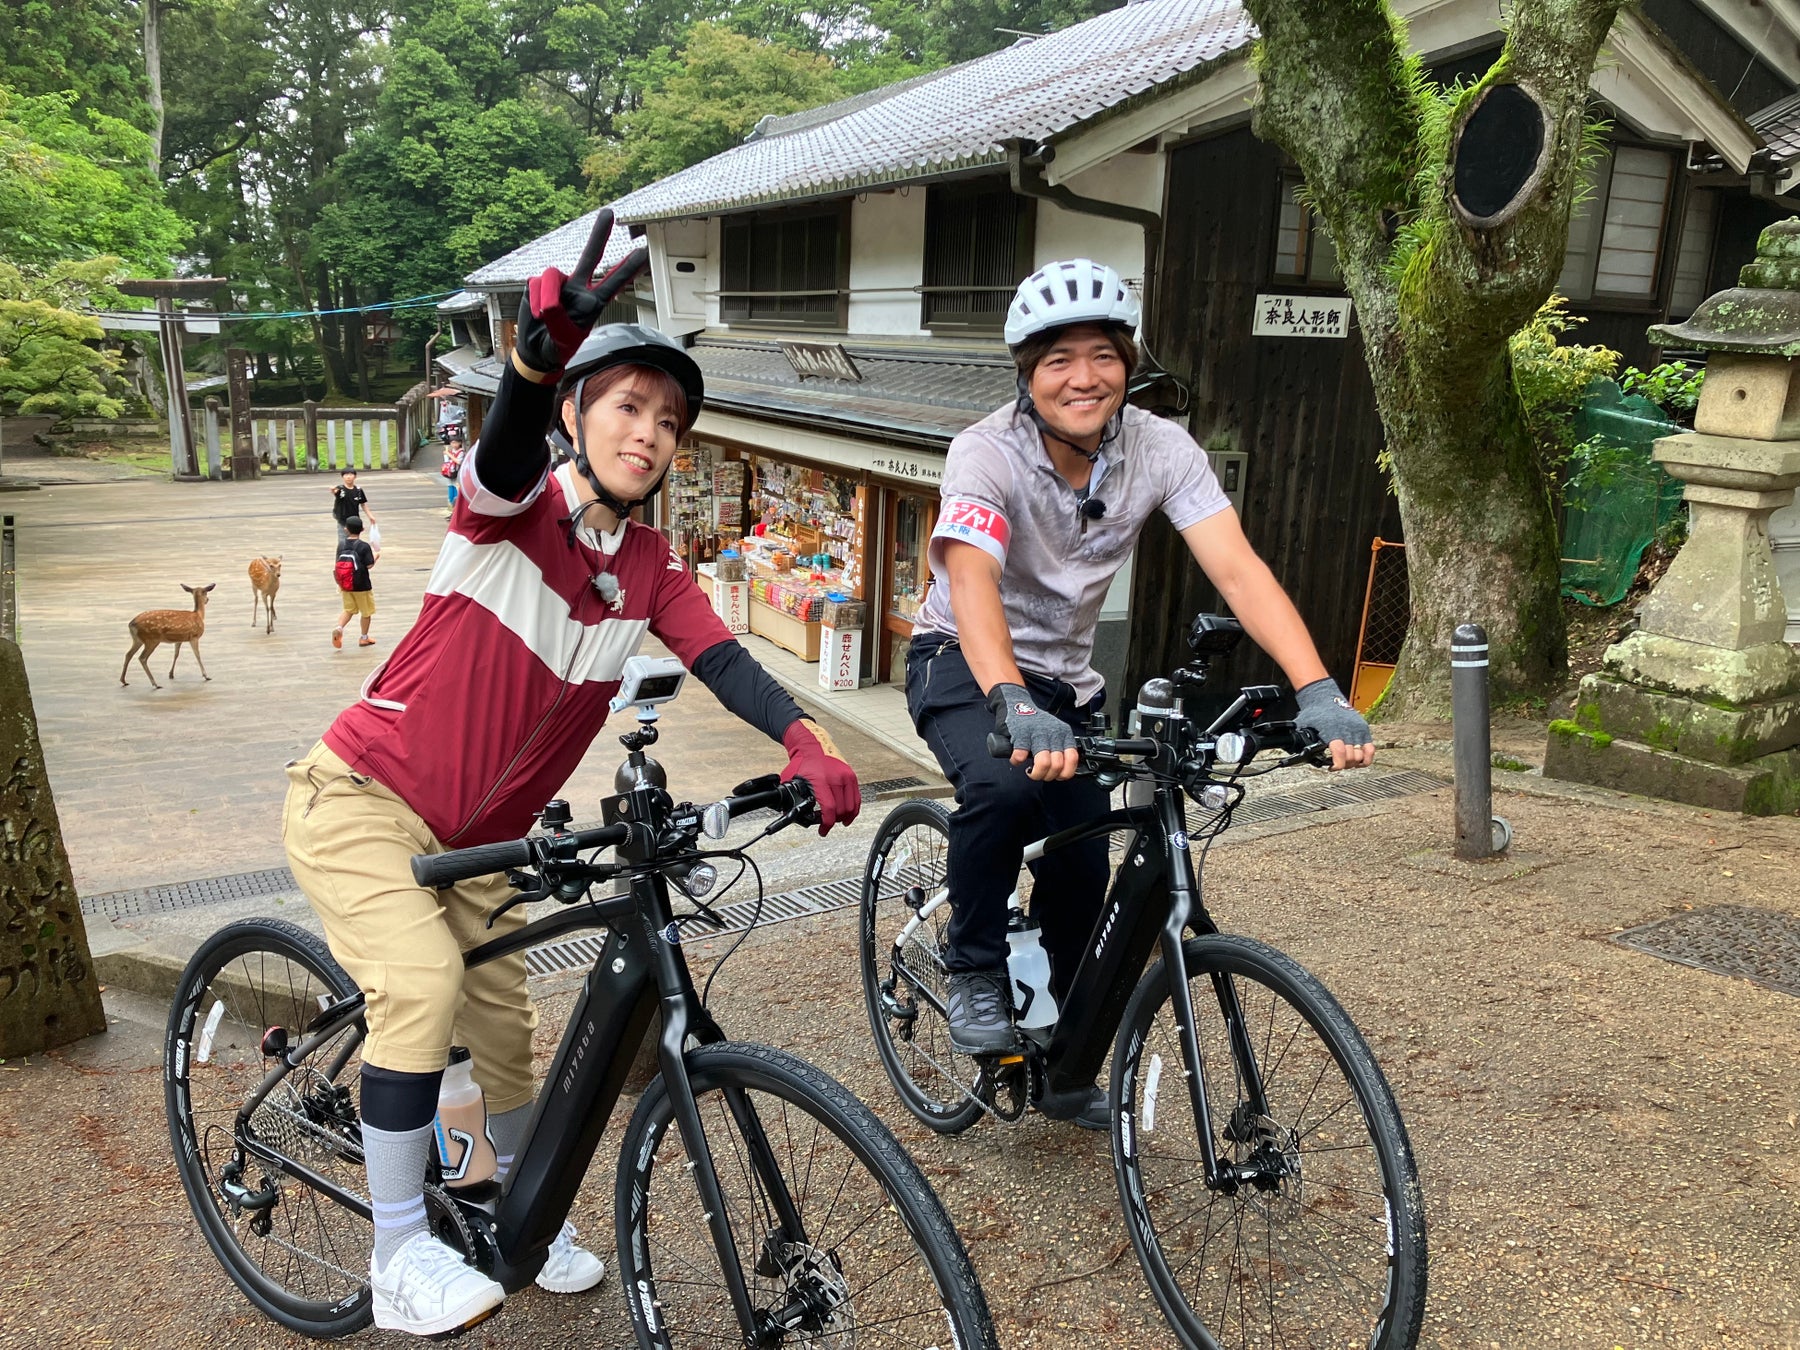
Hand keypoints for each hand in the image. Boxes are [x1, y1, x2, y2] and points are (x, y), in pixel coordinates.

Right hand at [513, 208, 650, 378]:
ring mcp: (559, 285)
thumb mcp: (562, 338)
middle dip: (599, 234)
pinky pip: (536, 284)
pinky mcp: (538, 284)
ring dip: (547, 296)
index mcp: (592, 303)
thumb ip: (557, 317)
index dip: (628, 268)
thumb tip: (550, 299)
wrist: (536, 350)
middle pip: (590, 256)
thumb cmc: (556, 346)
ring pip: (552, 276)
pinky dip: (535, 299)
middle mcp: (578, 289)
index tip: (642, 251)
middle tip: (609, 213)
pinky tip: (537, 312)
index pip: (613, 282)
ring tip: (544, 316)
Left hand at [780, 719, 860, 834]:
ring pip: (851, 806)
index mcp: (820, 780)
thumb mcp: (793, 779)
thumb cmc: (803, 762)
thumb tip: (787, 813)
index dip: (827, 823)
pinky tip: (848, 816)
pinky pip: (856, 798)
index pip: (829, 808)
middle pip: (841, 809)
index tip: (823, 830)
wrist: (814, 745)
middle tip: (826, 825)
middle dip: (834, 821)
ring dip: (845, 817)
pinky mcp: (851, 776)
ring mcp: (846, 776)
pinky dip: (853, 809)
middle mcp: (836, 778)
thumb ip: (791, 796)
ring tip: (837, 821)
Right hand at [988, 683, 1078, 781]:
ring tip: (1031, 772)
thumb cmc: (1035, 722)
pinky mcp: (1021, 734)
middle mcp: (1053, 733)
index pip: (1072, 758)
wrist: (1016, 702)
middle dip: (1048, 776)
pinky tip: (1017, 759)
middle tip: (1041, 774)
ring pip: (1044, 763)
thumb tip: (1062, 771)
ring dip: (1036, 774)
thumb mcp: (1055, 732)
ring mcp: (1037, 733)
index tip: (1057, 776)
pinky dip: (1017, 762)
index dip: (1065, 773)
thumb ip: (1060, 748)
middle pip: (1057, 765)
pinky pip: (1021, 756)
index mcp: (1064, 734)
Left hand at [1293, 677, 1374, 770]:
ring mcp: (1357, 729)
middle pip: (1351, 757)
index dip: (1337, 765)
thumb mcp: (1305, 727)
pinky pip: (1370, 748)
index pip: (1340, 753)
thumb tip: (1298, 754)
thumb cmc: (1315, 711)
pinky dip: (1366, 757)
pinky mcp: (1363, 728)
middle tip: (1336, 764)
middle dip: (1343, 765)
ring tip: (1346, 762)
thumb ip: (1304, 741)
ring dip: (1354, 763)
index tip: (1332, 767)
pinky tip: (1359, 761)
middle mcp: (1347, 730)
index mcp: (1333, 730)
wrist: (1324, 695)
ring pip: (1361, 755)